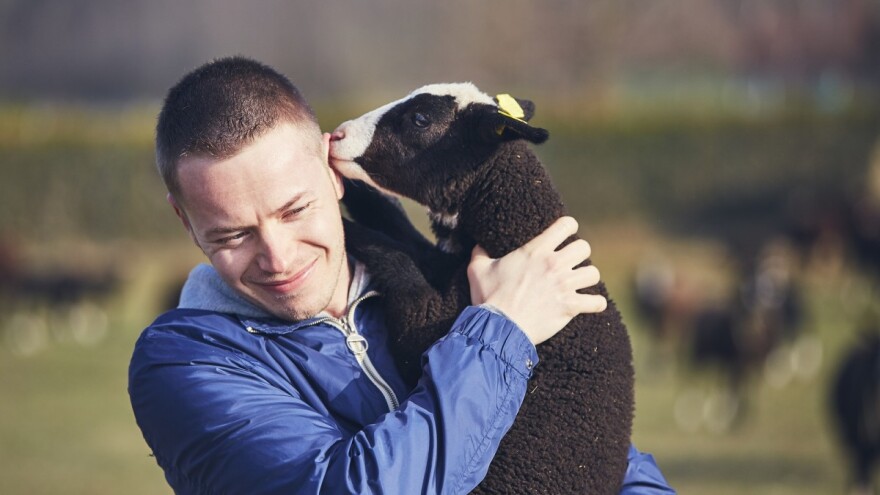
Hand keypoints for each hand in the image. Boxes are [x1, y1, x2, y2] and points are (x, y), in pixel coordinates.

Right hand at [467, 216, 606, 344]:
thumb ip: (480, 253)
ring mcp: (564, 286)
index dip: (568, 227)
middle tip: (570, 262)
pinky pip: (596, 302)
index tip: (565, 235)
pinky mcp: (570, 307)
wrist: (499, 328)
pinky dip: (595, 304)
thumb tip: (479, 245)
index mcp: (536, 250)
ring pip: (593, 273)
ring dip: (586, 278)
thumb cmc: (489, 298)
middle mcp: (554, 264)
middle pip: (584, 247)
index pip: (566, 225)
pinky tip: (590, 304)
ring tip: (579, 283)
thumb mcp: (477, 269)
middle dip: (579, 254)